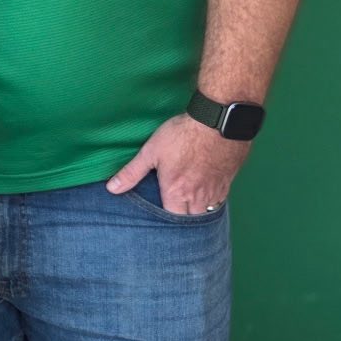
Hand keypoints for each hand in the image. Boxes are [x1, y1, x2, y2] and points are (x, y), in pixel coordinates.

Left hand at [106, 113, 249, 214]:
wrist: (218, 121)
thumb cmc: (183, 135)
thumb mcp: (151, 152)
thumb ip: (132, 173)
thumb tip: (112, 188)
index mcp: (177, 193)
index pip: (171, 218)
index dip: (165, 219)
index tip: (160, 215)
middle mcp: (198, 197)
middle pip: (191, 219)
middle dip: (183, 218)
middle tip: (175, 209)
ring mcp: (216, 190)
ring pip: (207, 211)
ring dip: (199, 210)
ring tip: (190, 204)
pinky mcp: (228, 180)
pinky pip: (221, 199)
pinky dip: (213, 199)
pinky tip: (206, 191)